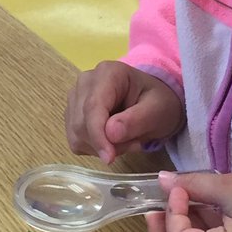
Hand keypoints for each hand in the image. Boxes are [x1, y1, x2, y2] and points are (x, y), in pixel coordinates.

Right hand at [65, 61, 183, 162]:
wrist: (154, 102)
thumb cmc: (158, 103)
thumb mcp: (158, 111)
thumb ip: (136, 121)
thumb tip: (110, 134)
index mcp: (108, 73)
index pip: (93, 107)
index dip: (98, 135)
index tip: (109, 158)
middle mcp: (85, 82)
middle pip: (82, 123)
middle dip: (106, 142)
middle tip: (134, 143)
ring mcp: (75, 98)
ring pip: (77, 134)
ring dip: (102, 147)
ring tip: (128, 139)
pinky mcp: (72, 115)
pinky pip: (77, 141)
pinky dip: (96, 148)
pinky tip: (113, 140)